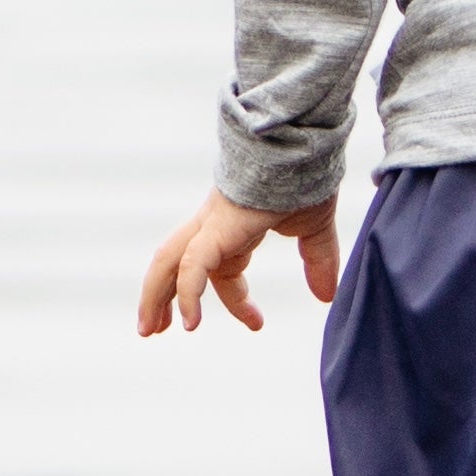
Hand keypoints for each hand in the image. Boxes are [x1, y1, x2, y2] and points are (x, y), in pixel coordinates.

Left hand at [137, 190, 340, 336]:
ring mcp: (210, 225)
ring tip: (148, 330)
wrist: (302, 144)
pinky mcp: (217, 227)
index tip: (257, 323)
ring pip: (167, 264)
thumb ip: (319, 262)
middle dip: (160, 298)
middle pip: (173, 265)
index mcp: (231, 228)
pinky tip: (190, 322)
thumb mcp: (314, 229)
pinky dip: (187, 294)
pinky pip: (192, 266)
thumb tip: (327, 296)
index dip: (236, 300)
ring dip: (154, 298)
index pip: (221, 271)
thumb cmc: (305, 176)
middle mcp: (212, 227)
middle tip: (156, 329)